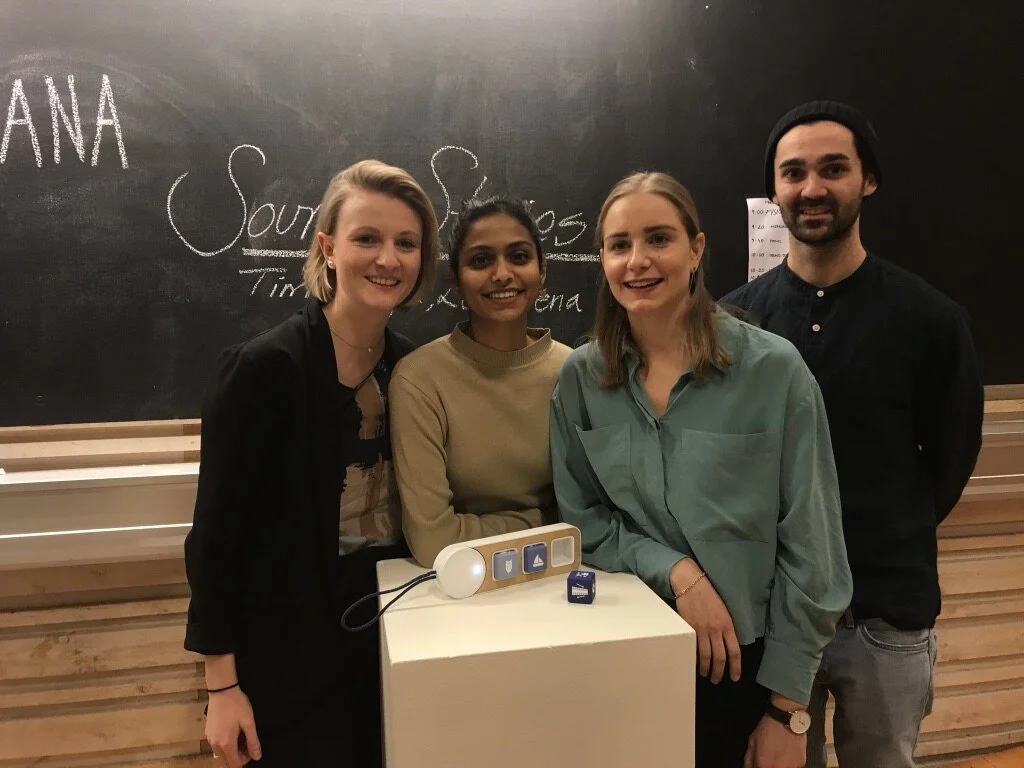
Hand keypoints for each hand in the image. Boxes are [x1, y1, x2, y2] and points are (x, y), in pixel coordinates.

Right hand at [206, 686, 261, 766]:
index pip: (234, 763)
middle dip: (238, 755)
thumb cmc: (236, 705)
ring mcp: (209, 738)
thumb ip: (253, 741)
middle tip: (247, 741)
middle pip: (227, 760)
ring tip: (241, 735)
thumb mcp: (248, 722)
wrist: (222, 690)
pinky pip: (216, 745)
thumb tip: (257, 756)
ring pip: (221, 753)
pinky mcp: (207, 732)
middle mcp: (215, 744)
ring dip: (231, 749)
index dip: (245, 760)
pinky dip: (225, 743)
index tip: (251, 748)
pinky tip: (232, 731)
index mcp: (226, 743)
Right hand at [669, 558, 740, 683]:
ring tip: (705, 674)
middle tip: (717, 680)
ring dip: (706, 669)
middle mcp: (716, 629)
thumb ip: (726, 626)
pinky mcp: (689, 628)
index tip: (735, 677)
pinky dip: (695, 658)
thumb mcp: (724, 610)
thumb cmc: (708, 594)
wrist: (691, 583)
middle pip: (720, 658)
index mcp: (727, 624)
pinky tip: (695, 663)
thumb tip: (727, 643)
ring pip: (706, 656)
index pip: (734, 651)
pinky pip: (693, 648)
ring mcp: (702, 629)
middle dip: (719, 672)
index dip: (735, 667)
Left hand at [743, 714, 805, 767]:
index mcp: (763, 764)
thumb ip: (749, 760)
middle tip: (770, 758)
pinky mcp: (801, 764)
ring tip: (779, 756)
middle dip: (769, 766)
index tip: (760, 763)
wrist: (786, 719)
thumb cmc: (768, 728)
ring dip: (779, 766)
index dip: (758, 767)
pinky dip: (789, 764)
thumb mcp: (752, 742)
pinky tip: (787, 754)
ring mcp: (791, 767)